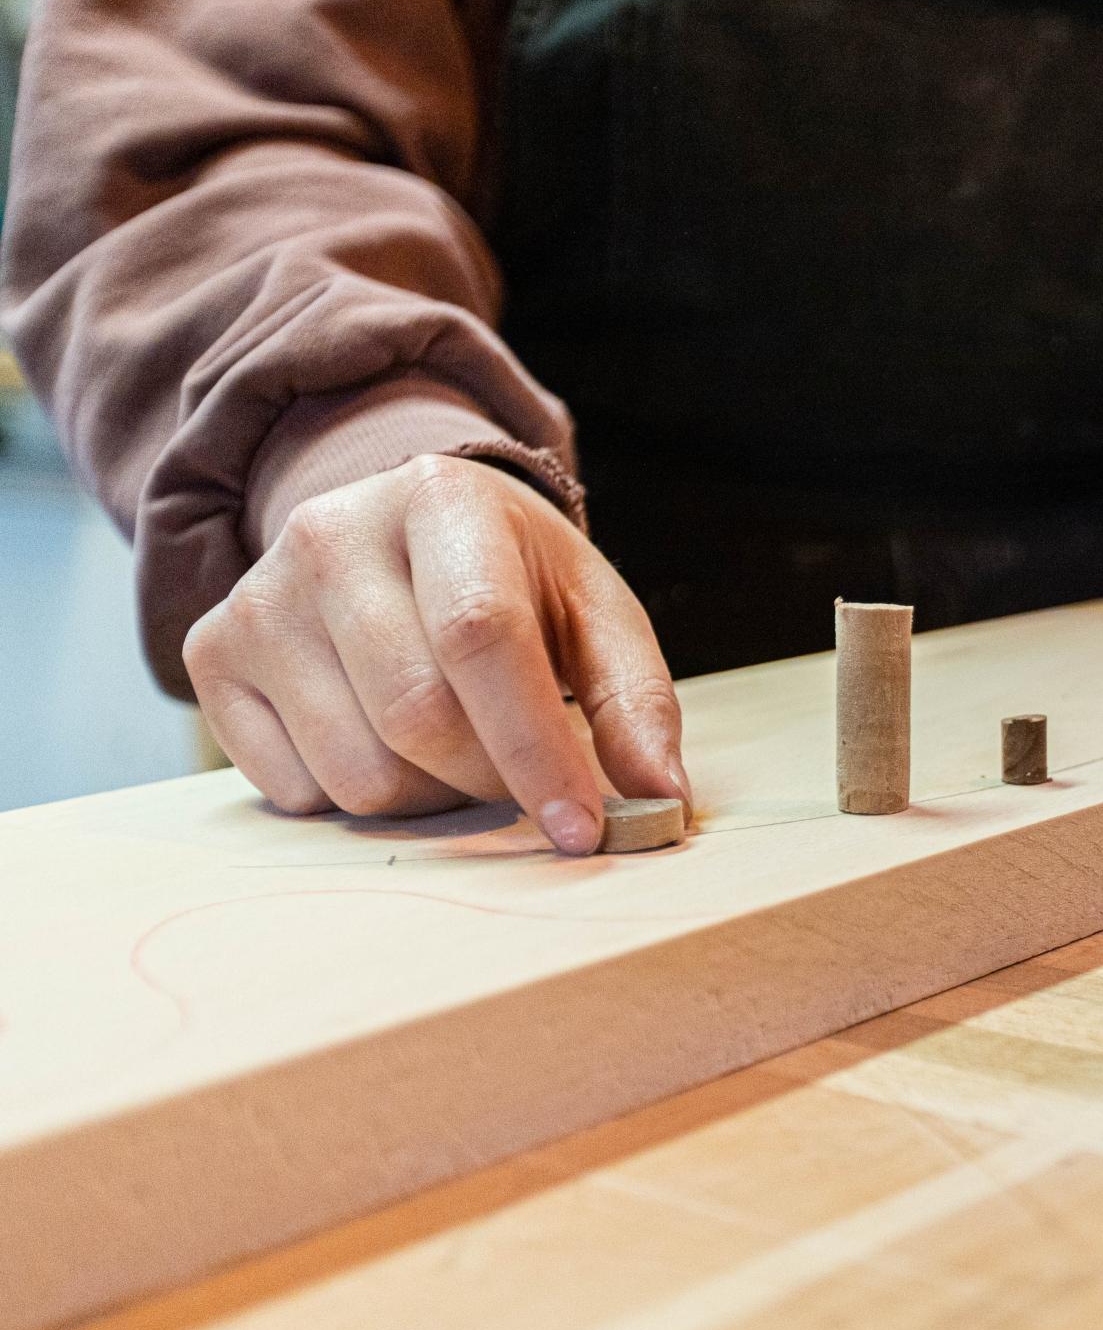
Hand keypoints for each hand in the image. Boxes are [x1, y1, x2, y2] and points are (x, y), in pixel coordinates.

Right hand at [184, 455, 689, 854]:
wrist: (402, 533)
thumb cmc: (515, 583)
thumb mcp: (595, 616)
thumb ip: (638, 703)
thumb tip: (661, 799)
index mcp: (441, 500)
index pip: (481, 638)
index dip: (535, 748)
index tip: (581, 828)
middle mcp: (331, 534)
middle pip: (416, 717)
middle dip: (490, 780)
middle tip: (520, 777)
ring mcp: (260, 595)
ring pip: (357, 772)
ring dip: (429, 799)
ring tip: (453, 748)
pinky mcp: (214, 653)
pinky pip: (295, 791)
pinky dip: (357, 799)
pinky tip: (382, 740)